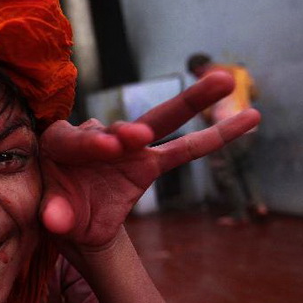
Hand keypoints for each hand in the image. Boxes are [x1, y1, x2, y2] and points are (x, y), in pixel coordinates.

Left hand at [39, 71, 259, 257]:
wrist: (73, 218)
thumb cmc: (56, 208)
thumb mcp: (52, 214)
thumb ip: (54, 212)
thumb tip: (53, 220)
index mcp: (60, 143)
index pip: (74, 141)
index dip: (90, 144)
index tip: (110, 148)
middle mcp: (95, 137)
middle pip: (118, 126)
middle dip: (132, 127)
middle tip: (137, 136)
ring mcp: (126, 146)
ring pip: (159, 124)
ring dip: (191, 102)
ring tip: (222, 82)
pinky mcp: (149, 161)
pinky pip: (185, 149)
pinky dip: (216, 136)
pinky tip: (250, 117)